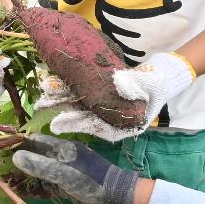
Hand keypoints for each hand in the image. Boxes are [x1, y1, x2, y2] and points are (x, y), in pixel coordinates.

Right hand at [11, 133, 137, 203]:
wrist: (115, 199)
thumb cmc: (91, 182)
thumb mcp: (64, 174)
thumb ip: (40, 166)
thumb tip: (15, 157)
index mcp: (62, 148)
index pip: (36, 142)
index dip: (19, 145)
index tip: (1, 151)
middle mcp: (61, 158)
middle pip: (35, 157)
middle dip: (19, 162)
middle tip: (0, 168)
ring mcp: (63, 173)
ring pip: (39, 172)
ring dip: (25, 177)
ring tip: (6, 182)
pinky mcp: (65, 187)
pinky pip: (46, 186)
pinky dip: (35, 189)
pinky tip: (22, 193)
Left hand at [46, 55, 194, 139]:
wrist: (163, 76)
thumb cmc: (158, 84)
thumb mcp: (150, 85)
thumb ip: (134, 84)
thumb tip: (119, 81)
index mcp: (123, 124)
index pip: (97, 127)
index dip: (77, 124)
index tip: (58, 124)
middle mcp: (111, 120)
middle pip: (83, 116)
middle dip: (62, 110)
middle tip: (41, 105)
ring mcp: (105, 109)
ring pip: (79, 104)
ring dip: (61, 98)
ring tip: (42, 94)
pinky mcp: (100, 96)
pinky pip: (82, 92)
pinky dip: (68, 87)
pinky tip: (53, 82)